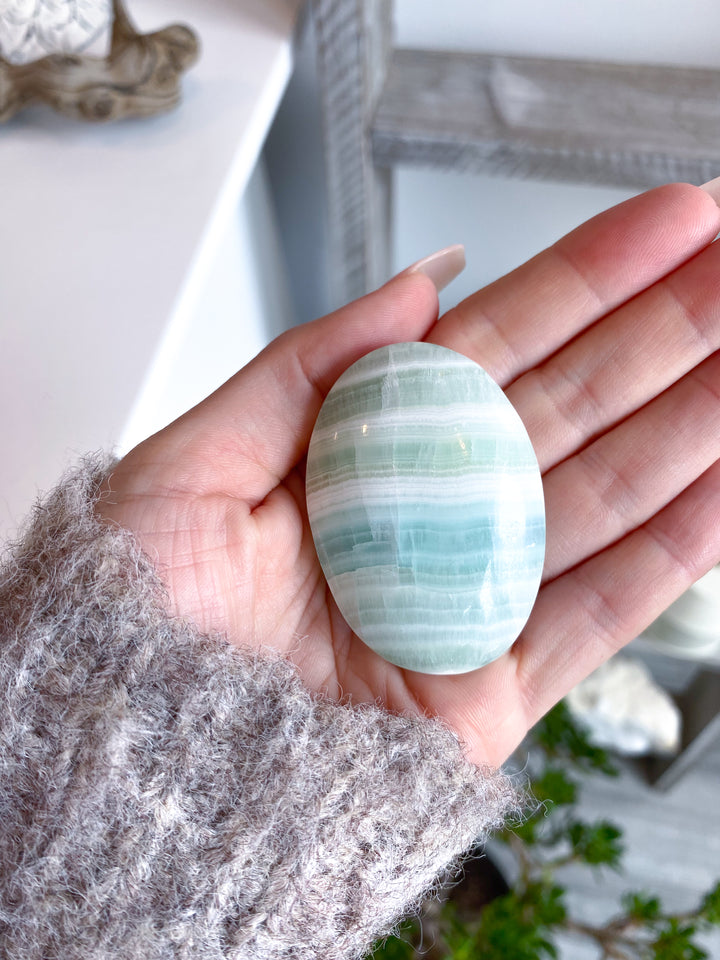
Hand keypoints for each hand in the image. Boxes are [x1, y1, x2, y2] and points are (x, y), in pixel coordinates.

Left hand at [98, 183, 719, 766]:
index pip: (496, 346)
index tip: (668, 223)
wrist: (137, 760)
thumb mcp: (193, 462)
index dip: (586, 280)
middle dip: (667, 330)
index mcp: (363, 451)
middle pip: (572, 405)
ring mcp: (470, 597)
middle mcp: (431, 513)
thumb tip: (417, 285)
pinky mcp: (488, 688)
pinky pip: (599, 611)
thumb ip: (305, 368)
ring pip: (607, 493)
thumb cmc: (140, 614)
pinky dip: (673, 547)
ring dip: (693, 422)